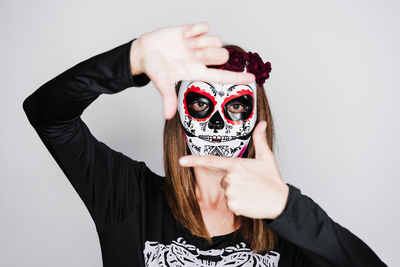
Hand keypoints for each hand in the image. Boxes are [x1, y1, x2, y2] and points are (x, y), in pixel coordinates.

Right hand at [130, 21, 255, 118]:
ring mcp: (199, 44)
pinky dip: (196, 30)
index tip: (252, 79)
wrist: (144, 51)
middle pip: (223, 56)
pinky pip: (206, 27)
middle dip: (210, 54)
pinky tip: (185, 35)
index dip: (238, 78)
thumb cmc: (154, 69)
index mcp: (197, 72)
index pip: (223, 77)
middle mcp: (202, 59)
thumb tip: (168, 116)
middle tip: (192, 54)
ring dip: (201, 41)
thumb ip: (167, 98)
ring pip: (217, 40)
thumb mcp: (162, 83)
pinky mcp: (193, 31)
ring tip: (185, 45)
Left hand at [178, 121, 289, 218]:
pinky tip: (249, 201)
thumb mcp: (266, 158)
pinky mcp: (233, 205)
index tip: (181, 160)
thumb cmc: (272, 181)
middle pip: (223, 180)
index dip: (194, 160)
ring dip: (236, 194)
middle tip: (248, 184)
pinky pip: (230, 204)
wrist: (280, 202)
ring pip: (226, 192)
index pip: (211, 161)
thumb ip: (260, 140)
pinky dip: (238, 205)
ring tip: (250, 192)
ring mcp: (231, 191)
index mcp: (236, 164)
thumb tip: (261, 124)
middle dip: (233, 183)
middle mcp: (231, 177)